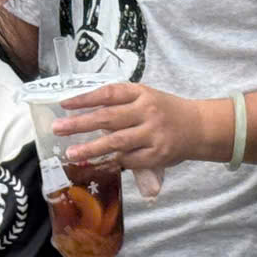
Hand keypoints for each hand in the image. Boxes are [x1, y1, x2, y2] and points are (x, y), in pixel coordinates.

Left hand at [51, 81, 192, 174]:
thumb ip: (121, 104)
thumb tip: (85, 113)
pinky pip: (128, 160)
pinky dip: (111, 162)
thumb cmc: (166, 111)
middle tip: (57, 128)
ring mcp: (152, 134)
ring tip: (70, 153)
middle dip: (79, 124)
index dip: (85, 99)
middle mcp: (147, 112)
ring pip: (116, 142)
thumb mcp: (146, 97)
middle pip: (108, 118)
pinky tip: (96, 164)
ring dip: (90, 149)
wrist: (199, 127)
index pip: (108, 94)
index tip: (64, 104)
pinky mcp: (157, 155)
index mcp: (141, 93)